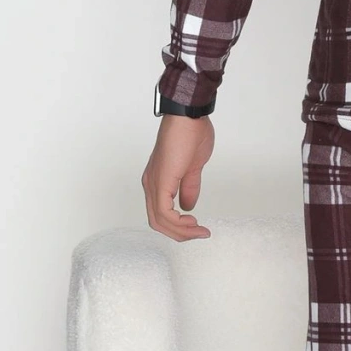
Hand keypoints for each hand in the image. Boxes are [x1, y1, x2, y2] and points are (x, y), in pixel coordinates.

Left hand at [142, 114, 214, 239]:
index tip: (198, 226)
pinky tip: (192, 221)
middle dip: (180, 233)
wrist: (188, 117)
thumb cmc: (190, 134)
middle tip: (200, 233)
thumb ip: (189, 187)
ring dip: (181, 231)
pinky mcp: (160, 181)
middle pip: (158, 221)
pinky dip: (178, 223)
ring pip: (159, 220)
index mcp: (157, 180)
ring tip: (199, 230)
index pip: (161, 213)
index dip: (178, 226)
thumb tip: (188, 205)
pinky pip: (164, 212)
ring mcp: (153, 183)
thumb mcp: (193, 167)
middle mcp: (151, 184)